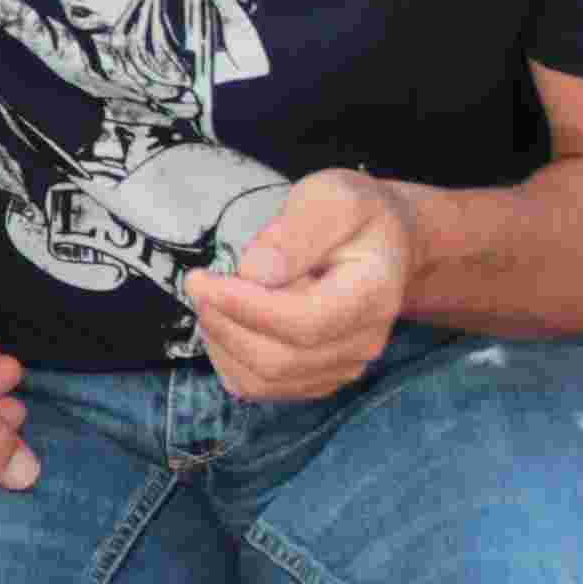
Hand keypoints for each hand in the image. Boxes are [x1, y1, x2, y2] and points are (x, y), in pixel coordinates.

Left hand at [182, 171, 413, 402]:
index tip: (202, 280)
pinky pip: (259, 387)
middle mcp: (363, 342)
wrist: (383, 245)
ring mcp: (342, 366)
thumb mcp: (332, 197)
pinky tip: (227, 321)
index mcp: (373, 294)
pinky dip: (228, 358)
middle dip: (224, 323)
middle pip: (278, 359)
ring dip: (221, 341)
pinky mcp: (317, 379)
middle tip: (199, 284)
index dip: (245, 308)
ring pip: (262, 380)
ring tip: (213, 297)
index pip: (305, 323)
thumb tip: (257, 272)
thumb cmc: (355, 216)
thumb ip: (299, 229)